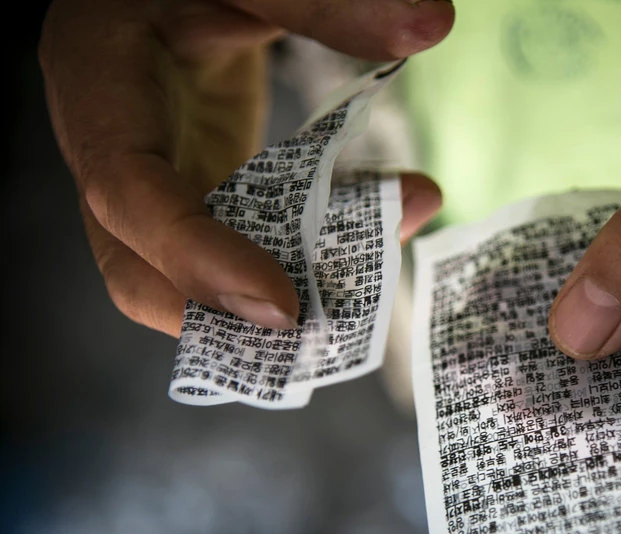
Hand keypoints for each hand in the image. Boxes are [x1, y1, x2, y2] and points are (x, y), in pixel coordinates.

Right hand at [40, 0, 453, 336]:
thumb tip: (429, 23)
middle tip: (332, 324)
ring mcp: (150, 181)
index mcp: (99, 88)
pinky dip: (294, 261)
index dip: (197, 260)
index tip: (283, 304)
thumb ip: (322, 2)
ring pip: (188, 276)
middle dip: (228, 317)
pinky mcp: (193, 190)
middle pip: (140, 270)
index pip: (128, 194)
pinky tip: (367, 243)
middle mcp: (110, 151)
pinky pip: (232, 247)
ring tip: (365, 289)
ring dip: (272, 301)